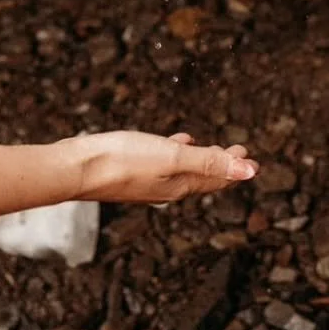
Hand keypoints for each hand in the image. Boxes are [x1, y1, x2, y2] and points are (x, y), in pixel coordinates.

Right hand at [69, 131, 257, 202]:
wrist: (77, 169)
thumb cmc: (123, 162)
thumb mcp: (173, 157)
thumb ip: (210, 162)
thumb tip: (250, 172)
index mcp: (179, 186)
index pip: (215, 179)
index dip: (234, 169)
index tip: (251, 158)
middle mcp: (165, 187)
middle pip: (201, 176)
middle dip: (221, 164)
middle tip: (239, 152)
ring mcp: (147, 179)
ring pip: (182, 169)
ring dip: (200, 159)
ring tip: (209, 147)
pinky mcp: (130, 170)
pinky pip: (162, 161)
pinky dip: (175, 151)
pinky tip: (172, 141)